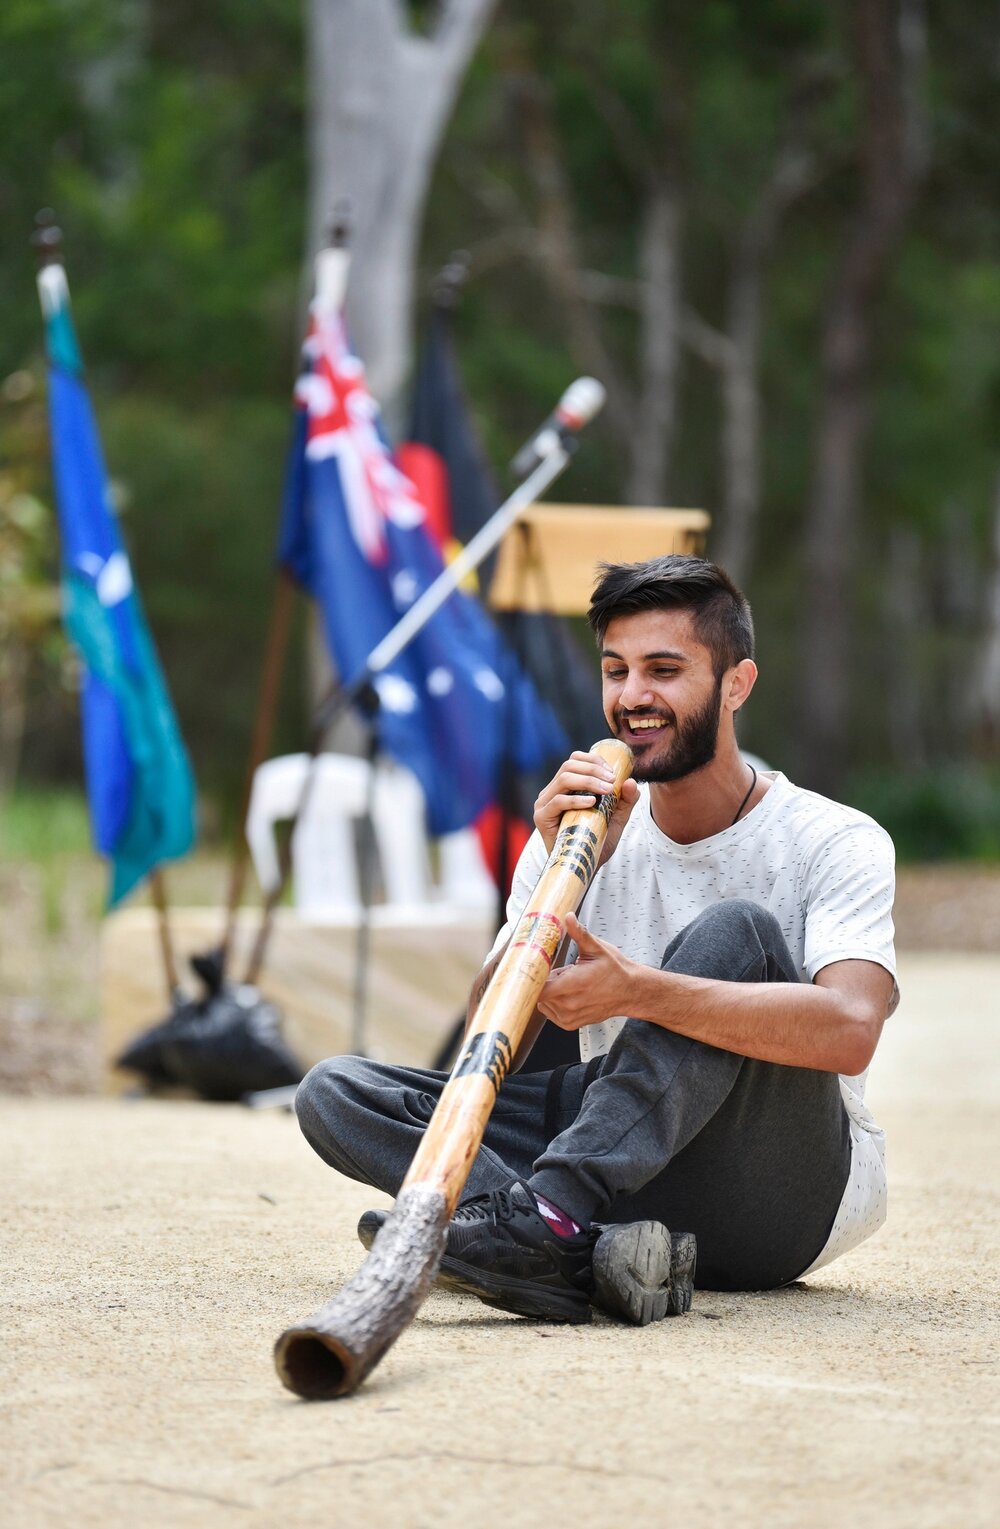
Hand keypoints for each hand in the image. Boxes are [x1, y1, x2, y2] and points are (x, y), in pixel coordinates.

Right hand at [533, 751, 639, 857]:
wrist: (585, 866)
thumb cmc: (597, 840)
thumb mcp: (616, 817)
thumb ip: (625, 800)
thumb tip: (631, 781)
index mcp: (565, 787)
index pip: (574, 760)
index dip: (593, 760)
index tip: (613, 772)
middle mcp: (551, 792)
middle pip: (569, 766)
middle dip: (593, 769)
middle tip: (612, 781)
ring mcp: (544, 804)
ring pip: (564, 779)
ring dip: (589, 781)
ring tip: (607, 790)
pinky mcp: (542, 818)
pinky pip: (557, 801)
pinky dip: (576, 799)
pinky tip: (592, 802)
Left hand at [537, 913, 634, 1030]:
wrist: (629, 992)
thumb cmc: (615, 970)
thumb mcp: (597, 948)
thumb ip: (579, 933)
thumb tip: (568, 917)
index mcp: (574, 983)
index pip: (538, 988)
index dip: (532, 978)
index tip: (532, 968)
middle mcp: (570, 1003)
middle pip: (539, 992)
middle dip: (544, 980)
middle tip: (561, 971)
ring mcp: (569, 1016)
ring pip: (543, 1002)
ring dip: (549, 992)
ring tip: (568, 983)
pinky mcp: (570, 1024)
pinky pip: (550, 1012)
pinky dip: (553, 1002)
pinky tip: (569, 994)